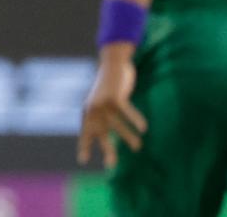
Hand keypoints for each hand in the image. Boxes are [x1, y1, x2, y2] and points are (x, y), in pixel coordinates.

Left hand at [78, 45, 145, 168]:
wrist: (112, 62)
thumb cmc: (109, 86)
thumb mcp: (101, 102)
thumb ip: (101, 117)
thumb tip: (104, 134)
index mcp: (88, 111)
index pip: (85, 132)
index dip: (84, 146)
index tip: (83, 160)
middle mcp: (93, 109)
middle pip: (99, 133)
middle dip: (106, 148)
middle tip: (111, 164)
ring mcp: (103, 102)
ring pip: (115, 124)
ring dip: (127, 136)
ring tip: (137, 147)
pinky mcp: (114, 96)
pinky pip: (126, 111)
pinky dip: (135, 119)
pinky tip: (143, 127)